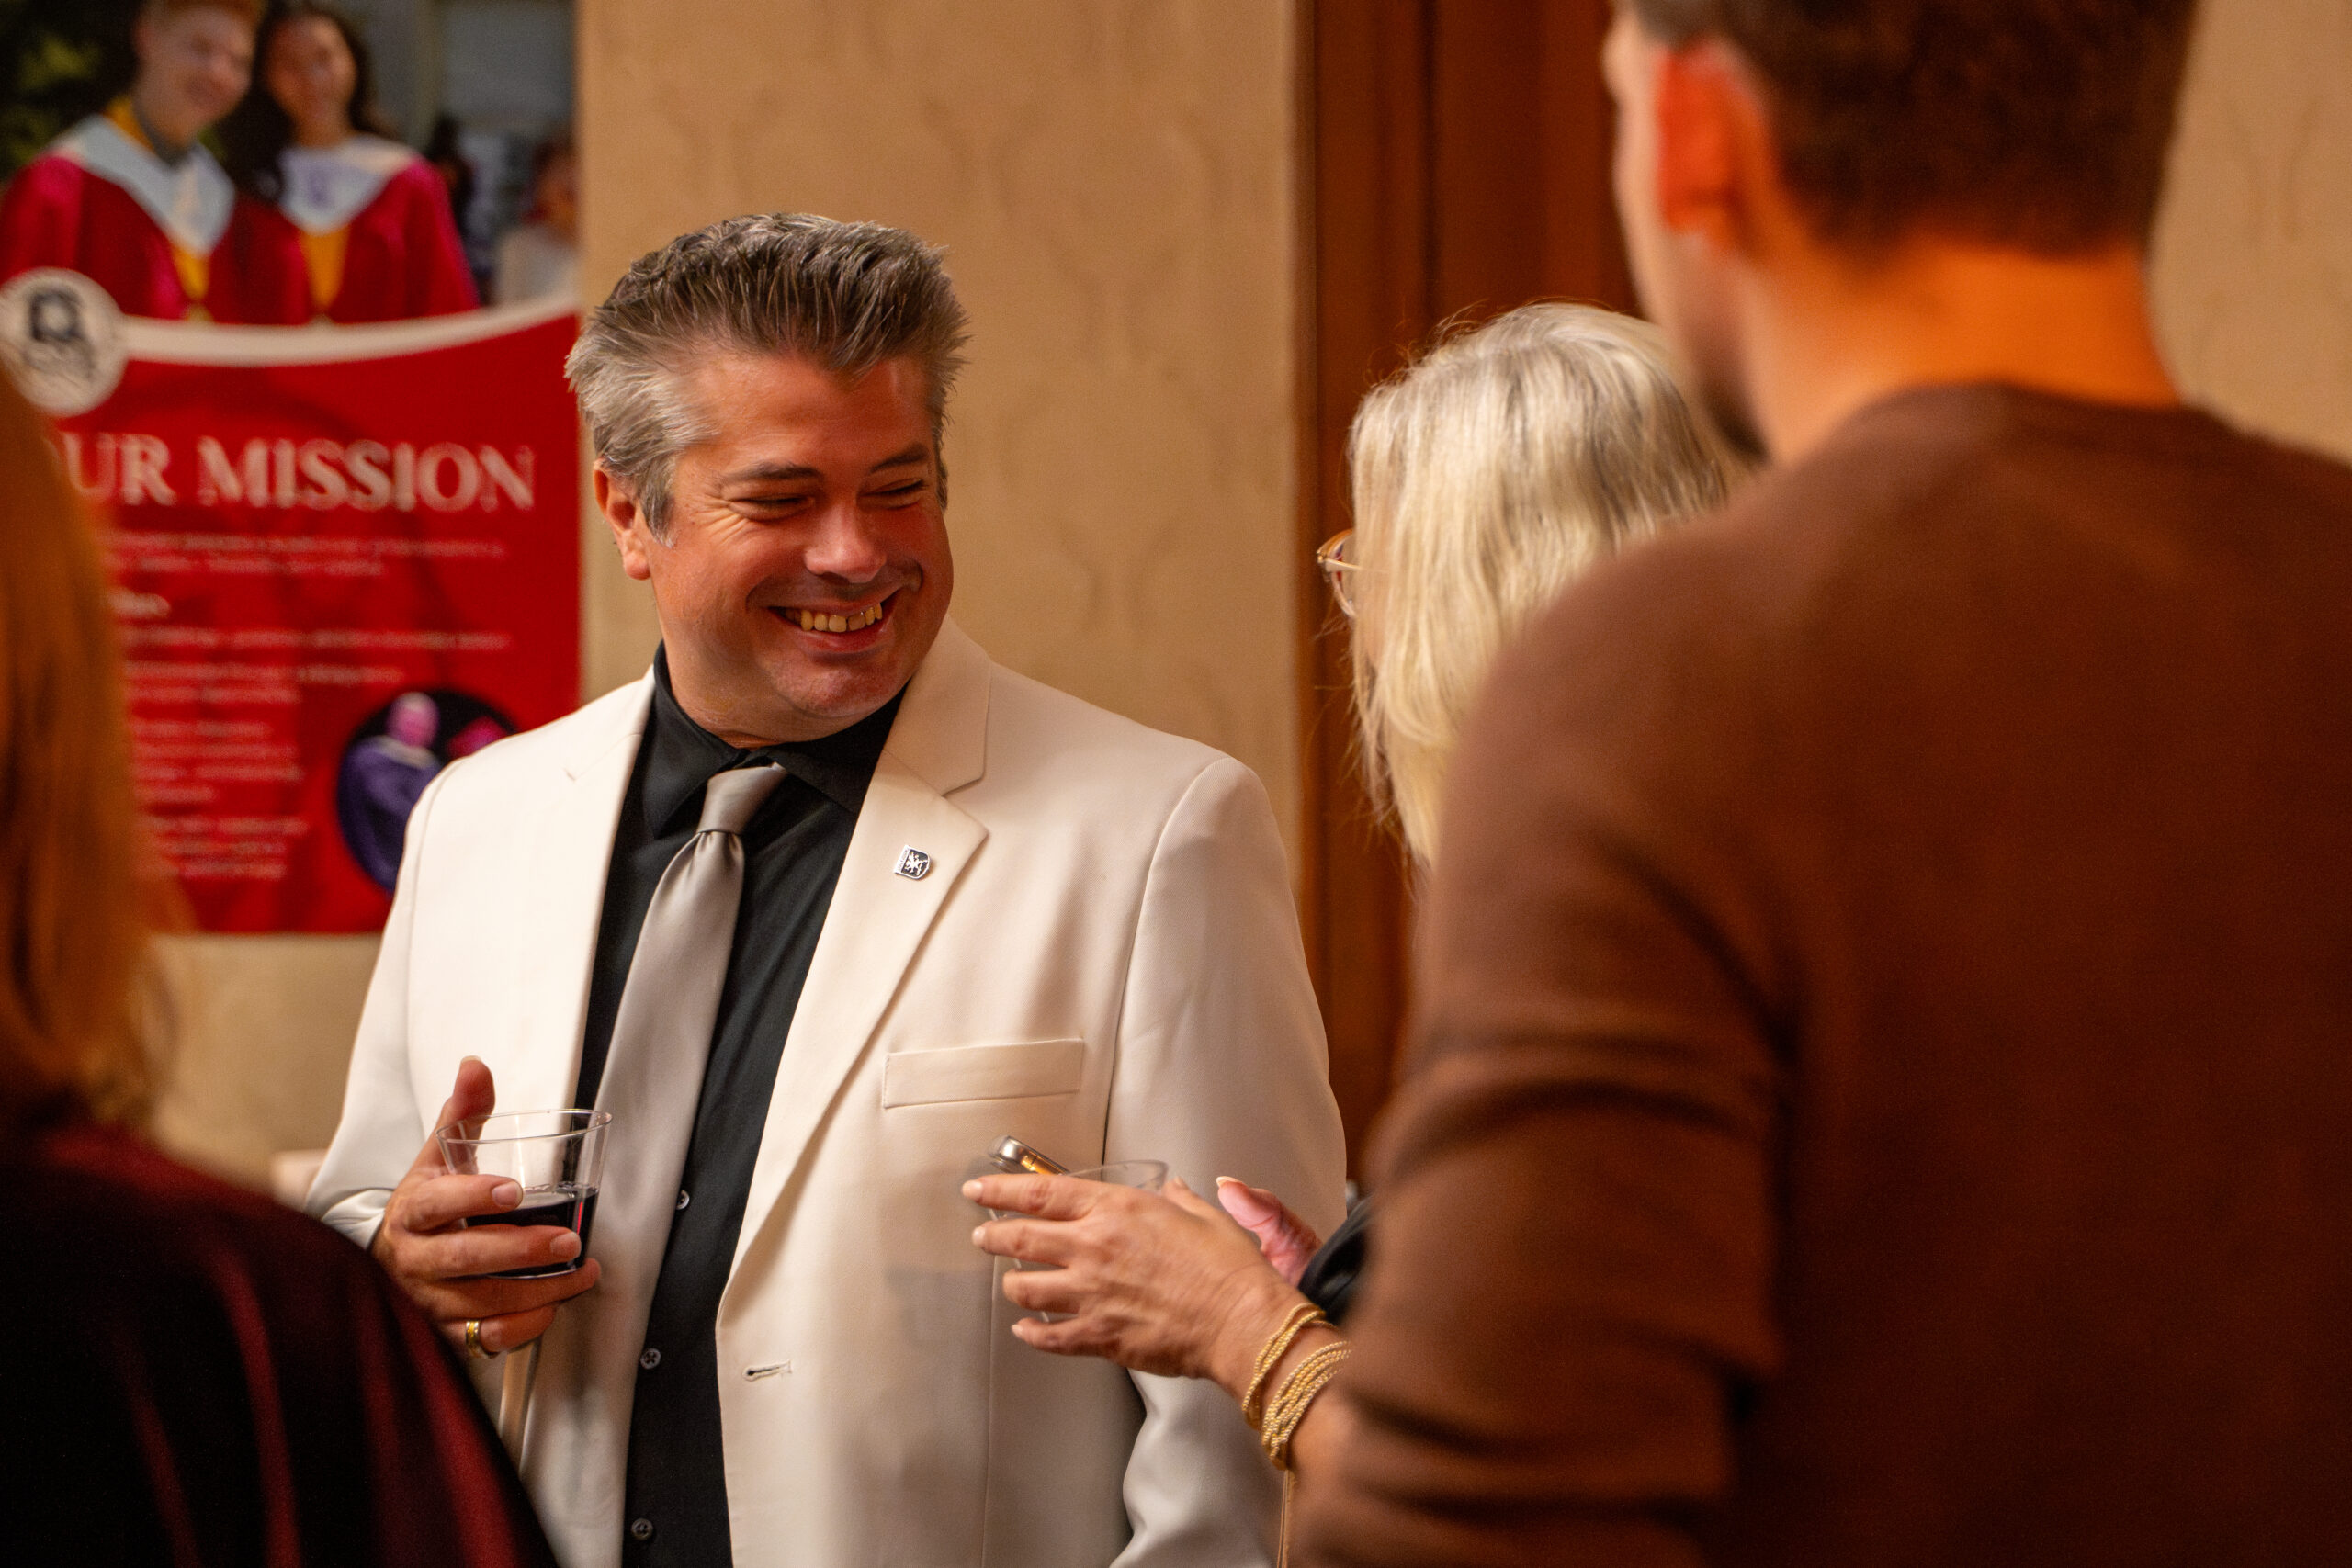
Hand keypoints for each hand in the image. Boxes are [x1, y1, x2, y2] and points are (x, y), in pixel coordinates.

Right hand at [371, 1056, 599, 1356]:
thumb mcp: (438, 1157)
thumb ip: (463, 1112)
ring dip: (537, 1290)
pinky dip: (524, 1326)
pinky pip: (485, 1339)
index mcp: (412, 1210)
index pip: (435, 1203)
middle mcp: (413, 1259)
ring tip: (581, 1271)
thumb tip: (476, 1065)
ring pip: (481, 1302)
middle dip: (519, 1251)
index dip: (472, 1197)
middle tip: (568, 1241)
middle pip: (462, 1259)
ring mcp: (426, 1301)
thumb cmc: (426, 1206)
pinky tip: (554, 1306)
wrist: (387, 1263)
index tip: (513, 1191)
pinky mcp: (443, 1334)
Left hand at [964, 1173, 1312, 1399]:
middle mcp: (1094, 1248)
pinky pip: (1049, 1336)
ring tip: (1009, 1283)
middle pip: (1020, 1239)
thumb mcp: (1204, 1214)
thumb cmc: (1226, 1268)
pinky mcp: (1098, 1336)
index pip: (1040, 1194)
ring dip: (1012, 1285)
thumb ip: (1178, 1199)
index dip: (1000, 1191)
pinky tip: (1026, 1330)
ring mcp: (1091, 1295)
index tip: (979, 1190)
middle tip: (981, 1236)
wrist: (1238, 1319)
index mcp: (1116, 1211)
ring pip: (1025, 1289)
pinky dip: (1032, 1334)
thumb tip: (1174, 1191)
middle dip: (992, 1237)